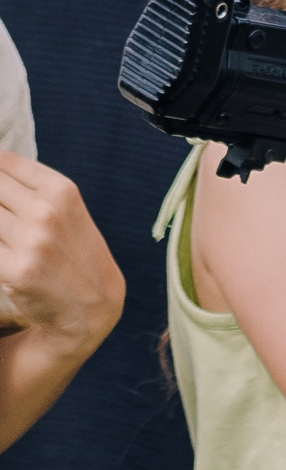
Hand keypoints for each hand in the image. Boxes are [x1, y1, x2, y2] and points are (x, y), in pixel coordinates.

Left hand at [0, 150, 122, 349]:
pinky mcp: (14, 270)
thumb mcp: (69, 213)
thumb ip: (31, 189)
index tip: (4, 197)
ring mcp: (30, 241)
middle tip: (8, 223)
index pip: (4, 161)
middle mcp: (46, 212)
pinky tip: (6, 255)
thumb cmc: (77, 256)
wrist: (92, 308)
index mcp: (62, 191)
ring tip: (9, 238)